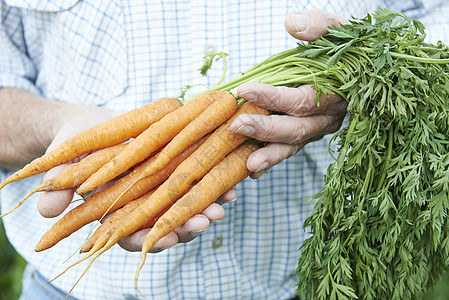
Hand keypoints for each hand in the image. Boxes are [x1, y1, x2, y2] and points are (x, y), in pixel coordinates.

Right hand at [37, 107, 235, 251]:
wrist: (92, 123)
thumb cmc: (73, 143)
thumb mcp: (62, 161)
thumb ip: (56, 186)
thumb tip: (47, 209)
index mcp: (116, 211)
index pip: (134, 235)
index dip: (151, 239)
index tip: (169, 237)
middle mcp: (143, 203)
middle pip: (168, 223)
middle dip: (188, 224)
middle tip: (207, 219)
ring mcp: (161, 187)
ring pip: (186, 205)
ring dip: (207, 206)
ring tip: (224, 202)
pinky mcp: (175, 167)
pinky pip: (195, 179)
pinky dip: (213, 182)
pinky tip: (230, 181)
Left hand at [231, 10, 347, 177]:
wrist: (359, 66)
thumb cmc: (343, 48)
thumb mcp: (337, 31)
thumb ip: (319, 27)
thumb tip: (291, 23)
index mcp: (336, 92)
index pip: (303, 99)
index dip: (273, 96)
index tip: (244, 90)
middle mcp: (328, 117)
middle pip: (297, 129)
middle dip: (266, 130)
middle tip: (237, 126)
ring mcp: (317, 130)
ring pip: (294, 146)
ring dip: (270, 155)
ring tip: (248, 165)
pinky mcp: (307, 135)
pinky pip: (289, 150)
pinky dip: (271, 161)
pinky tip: (252, 170)